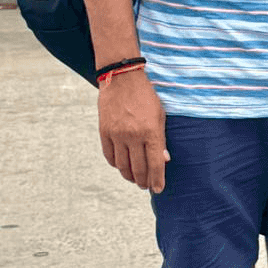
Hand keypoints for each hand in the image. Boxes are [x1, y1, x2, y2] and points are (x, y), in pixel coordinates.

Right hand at [98, 70, 169, 192]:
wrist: (122, 78)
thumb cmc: (146, 96)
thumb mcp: (160, 115)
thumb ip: (161, 139)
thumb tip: (163, 160)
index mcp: (151, 131)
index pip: (155, 164)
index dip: (157, 180)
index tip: (158, 189)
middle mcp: (133, 136)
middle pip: (138, 168)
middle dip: (143, 181)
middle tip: (146, 186)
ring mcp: (117, 135)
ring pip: (122, 165)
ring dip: (129, 176)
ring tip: (134, 179)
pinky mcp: (104, 132)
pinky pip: (110, 156)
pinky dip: (116, 165)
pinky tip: (122, 166)